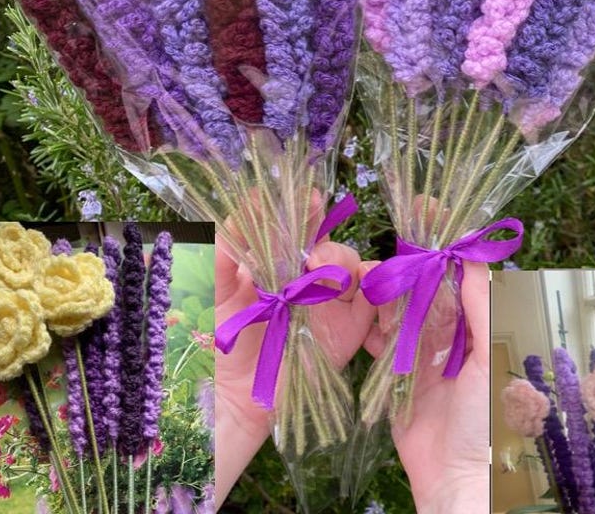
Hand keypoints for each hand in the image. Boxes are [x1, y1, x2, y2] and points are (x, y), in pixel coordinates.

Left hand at [214, 194, 375, 506]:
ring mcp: (331, 303)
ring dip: (348, 264)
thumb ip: (225, 244)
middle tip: (313, 260)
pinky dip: (380, 287)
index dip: (307, 209)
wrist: (232, 395)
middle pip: (331, 245)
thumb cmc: (216, 338)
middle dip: (328, 245)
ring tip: (329, 282)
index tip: (310, 199)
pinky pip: (376, 299)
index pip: (299, 225)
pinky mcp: (349, 329)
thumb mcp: (214, 284)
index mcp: (277, 261)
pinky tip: (364, 289)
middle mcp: (307, 278)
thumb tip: (248, 200)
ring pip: (355, 266)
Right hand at [364, 259, 489, 513]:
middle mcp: (448, 336)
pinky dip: (369, 328)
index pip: (455, 281)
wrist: (458, 477)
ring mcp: (419, 355)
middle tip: (379, 262)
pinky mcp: (395, 375)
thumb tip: (471, 257)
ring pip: (398, 313)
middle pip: (422, 293)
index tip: (417, 225)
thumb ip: (482, 305)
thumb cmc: (486, 415)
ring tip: (362, 282)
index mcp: (476, 328)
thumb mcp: (491, 354)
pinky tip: (357, 313)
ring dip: (382, 297)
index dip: (436, 255)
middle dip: (402, 274)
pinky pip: (380, 343)